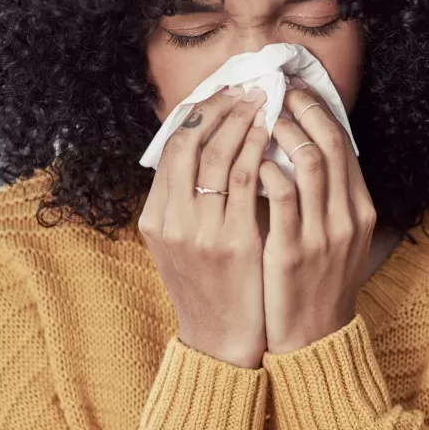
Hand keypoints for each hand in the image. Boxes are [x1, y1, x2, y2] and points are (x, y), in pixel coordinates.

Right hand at [138, 86, 268, 367]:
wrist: (221, 342)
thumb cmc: (211, 288)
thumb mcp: (183, 244)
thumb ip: (187, 202)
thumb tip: (207, 151)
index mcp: (156, 218)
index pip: (171, 147)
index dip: (198, 113)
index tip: (224, 93)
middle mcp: (170, 221)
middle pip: (188, 143)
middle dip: (220, 108)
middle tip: (247, 87)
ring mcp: (198, 232)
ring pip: (215, 155)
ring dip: (241, 121)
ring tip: (263, 101)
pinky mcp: (231, 242)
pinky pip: (243, 181)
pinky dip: (257, 150)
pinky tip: (272, 135)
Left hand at [259, 78, 376, 353]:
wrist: (313, 338)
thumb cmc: (317, 282)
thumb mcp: (336, 238)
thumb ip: (328, 198)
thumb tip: (306, 150)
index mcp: (360, 210)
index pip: (344, 144)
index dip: (320, 110)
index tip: (295, 88)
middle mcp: (348, 217)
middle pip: (330, 143)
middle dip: (301, 109)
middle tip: (274, 88)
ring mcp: (323, 235)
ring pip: (309, 163)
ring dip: (282, 132)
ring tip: (258, 115)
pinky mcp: (292, 252)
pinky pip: (281, 197)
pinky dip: (266, 170)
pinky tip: (248, 160)